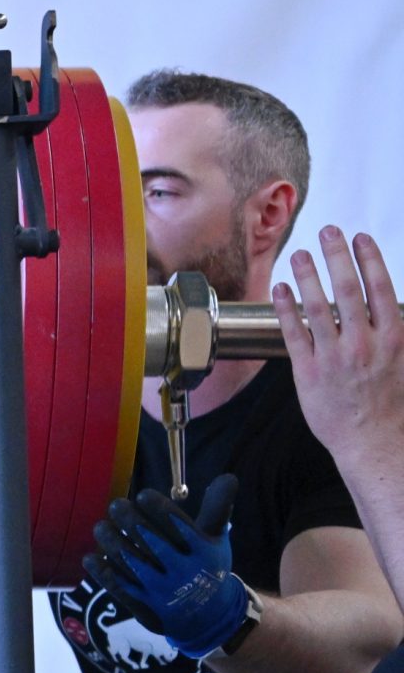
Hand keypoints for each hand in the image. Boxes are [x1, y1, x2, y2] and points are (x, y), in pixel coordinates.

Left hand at [88, 474, 246, 655]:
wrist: (207, 615)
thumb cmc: (207, 566)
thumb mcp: (217, 539)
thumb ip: (217, 508)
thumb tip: (227, 478)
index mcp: (202, 550)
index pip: (179, 526)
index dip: (159, 509)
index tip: (142, 495)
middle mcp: (182, 570)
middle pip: (152, 542)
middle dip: (131, 521)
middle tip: (116, 505)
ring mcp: (162, 590)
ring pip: (132, 563)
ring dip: (112, 543)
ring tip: (100, 527)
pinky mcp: (144, 605)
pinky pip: (120, 587)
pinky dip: (103, 573)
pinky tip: (90, 558)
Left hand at [274, 228, 401, 464]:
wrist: (373, 441)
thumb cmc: (390, 404)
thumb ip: (394, 331)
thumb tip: (388, 305)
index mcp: (392, 338)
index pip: (380, 288)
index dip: (369, 259)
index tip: (360, 239)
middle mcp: (364, 343)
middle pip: (348, 289)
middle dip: (337, 255)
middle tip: (328, 231)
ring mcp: (334, 357)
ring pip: (317, 307)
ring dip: (308, 275)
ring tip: (300, 253)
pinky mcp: (308, 372)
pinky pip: (294, 333)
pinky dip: (285, 308)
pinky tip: (280, 289)